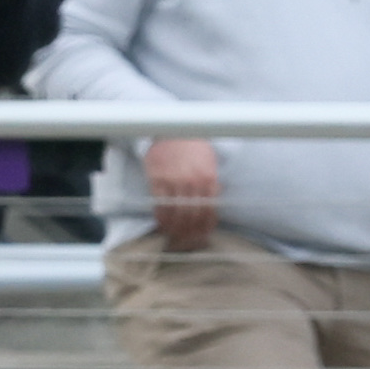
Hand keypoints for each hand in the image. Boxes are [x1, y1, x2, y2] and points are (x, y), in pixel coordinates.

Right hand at [143, 134, 220, 252]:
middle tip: (186, 240)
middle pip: (192, 216)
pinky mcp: (158, 179)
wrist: (173, 127)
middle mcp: (193, 181)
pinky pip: (159, 204)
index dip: (205, 227)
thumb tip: (212, 207)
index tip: (202, 236)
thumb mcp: (209, 162)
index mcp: (209, 178)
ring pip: (176, 213)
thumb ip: (211, 183)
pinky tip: (162, 223)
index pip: (209, 210)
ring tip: (174, 235)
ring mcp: (174, 180)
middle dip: (190, 232)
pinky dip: (161, 217)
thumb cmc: (193, 146)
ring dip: (175, 228)